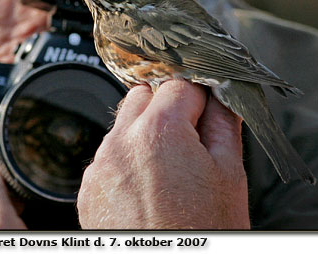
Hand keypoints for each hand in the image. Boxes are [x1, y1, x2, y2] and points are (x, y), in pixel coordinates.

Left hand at [77, 81, 249, 228]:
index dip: (198, 98)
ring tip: (169, 171)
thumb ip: (224, 124)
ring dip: (144, 134)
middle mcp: (121, 142)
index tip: (206, 113)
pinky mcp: (88, 188)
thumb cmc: (202, 233)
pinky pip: (107, 155)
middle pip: (143, 96)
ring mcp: (100, 166)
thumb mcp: (230, 176)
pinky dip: (126, 160)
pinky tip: (147, 188)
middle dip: (167, 108)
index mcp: (159, 132)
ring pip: (122, 125)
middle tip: (188, 141)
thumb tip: (221, 97)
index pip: (178, 84)